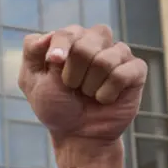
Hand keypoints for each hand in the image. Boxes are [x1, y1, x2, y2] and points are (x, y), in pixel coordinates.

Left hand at [18, 25, 146, 147]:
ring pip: (104, 60)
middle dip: (73, 74)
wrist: (78, 135)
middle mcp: (95, 41)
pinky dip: (107, 93)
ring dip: (90, 86)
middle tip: (72, 87)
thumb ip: (33, 52)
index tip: (55, 62)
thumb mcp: (32, 81)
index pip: (66, 33)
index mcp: (70, 39)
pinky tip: (105, 99)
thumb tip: (48, 34)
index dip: (60, 49)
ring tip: (88, 94)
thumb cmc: (55, 106)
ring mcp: (117, 53)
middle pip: (84, 44)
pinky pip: (122, 74)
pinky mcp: (135, 70)